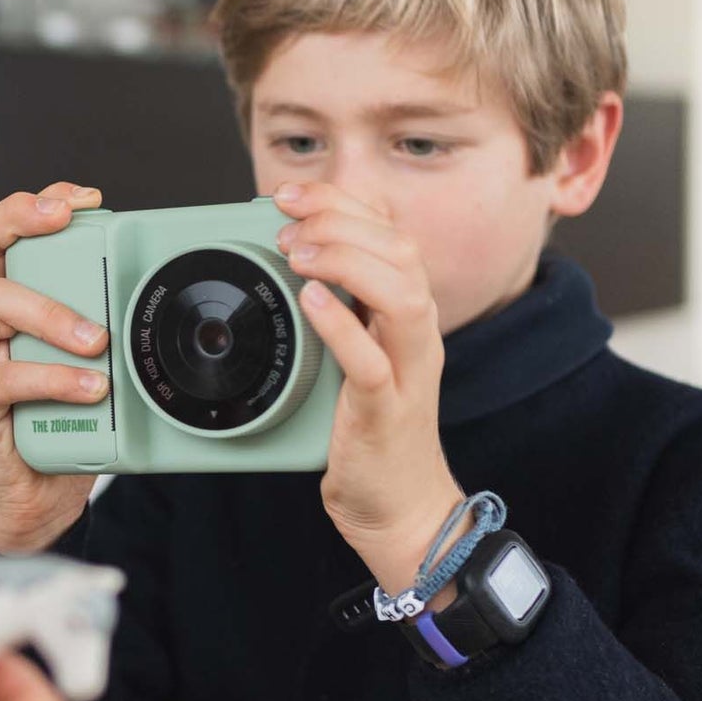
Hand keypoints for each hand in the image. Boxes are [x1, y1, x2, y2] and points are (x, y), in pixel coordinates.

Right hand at [0, 182, 109, 552]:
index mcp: (12, 307)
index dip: (34, 206)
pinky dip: (53, 379)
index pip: (6, 236)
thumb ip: (112, 331)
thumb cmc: (65, 428)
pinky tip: (88, 388)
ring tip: (97, 339)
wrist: (36, 500)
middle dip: (23, 220)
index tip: (82, 198)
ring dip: (53, 312)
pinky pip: (6, 377)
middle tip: (69, 222)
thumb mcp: (93, 367)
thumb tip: (171, 299)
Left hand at [273, 183, 466, 595]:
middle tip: (284, 221)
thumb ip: (336, 305)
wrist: (399, 507)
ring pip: (401, 294)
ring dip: (344, 263)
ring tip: (295, 255)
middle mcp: (417, 333)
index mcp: (408, 311)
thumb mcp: (354, 350)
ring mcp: (408, 371)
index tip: (289, 193)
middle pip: (400, 249)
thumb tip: (289, 254)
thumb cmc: (369, 426)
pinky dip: (342, 326)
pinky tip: (310, 303)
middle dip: (339, 221)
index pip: (390, 232)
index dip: (341, 202)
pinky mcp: (387, 412)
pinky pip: (374, 361)